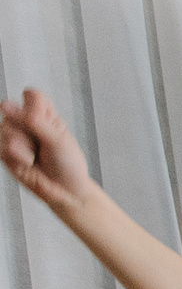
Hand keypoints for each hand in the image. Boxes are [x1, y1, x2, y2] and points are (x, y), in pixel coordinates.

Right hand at [1, 88, 96, 211]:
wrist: (65, 192)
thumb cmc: (68, 165)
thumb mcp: (58, 140)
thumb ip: (33, 121)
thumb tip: (4, 105)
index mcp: (44, 114)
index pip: (32, 95)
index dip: (36, 108)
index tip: (48, 123)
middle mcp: (25, 121)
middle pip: (13, 111)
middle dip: (29, 131)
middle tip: (42, 145)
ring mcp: (12, 135)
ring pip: (5, 129)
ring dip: (23, 146)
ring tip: (35, 156)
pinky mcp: (4, 151)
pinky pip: (2, 147)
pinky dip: (17, 157)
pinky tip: (27, 163)